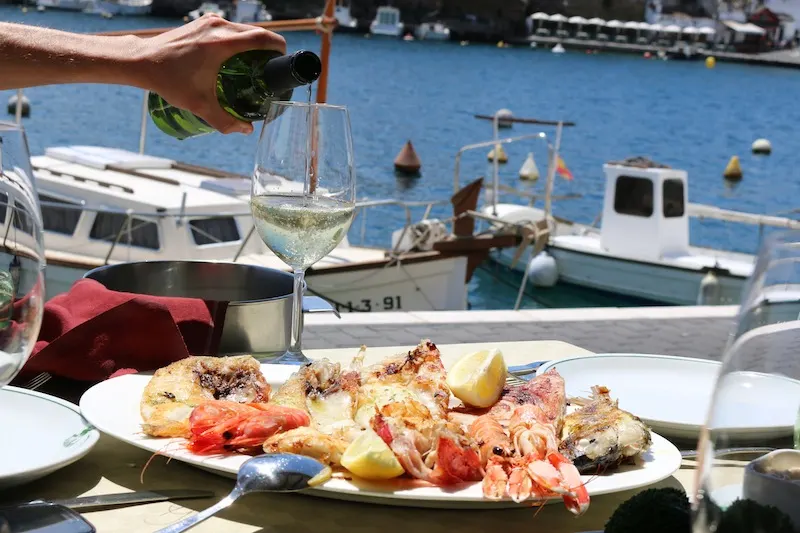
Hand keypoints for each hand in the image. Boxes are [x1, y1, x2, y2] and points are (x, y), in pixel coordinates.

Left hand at [139, 14, 285, 134]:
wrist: (141, 61)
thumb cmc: (168, 80)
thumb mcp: (199, 104)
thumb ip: (224, 121)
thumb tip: (246, 131)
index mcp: (222, 42)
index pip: (263, 38)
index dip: (279, 48)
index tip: (284, 61)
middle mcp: (218, 27)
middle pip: (255, 33)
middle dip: (268, 49)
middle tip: (271, 69)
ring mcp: (209, 22)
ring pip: (242, 30)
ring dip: (253, 44)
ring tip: (255, 65)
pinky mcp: (201, 23)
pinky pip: (229, 29)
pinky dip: (238, 40)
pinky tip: (235, 59)